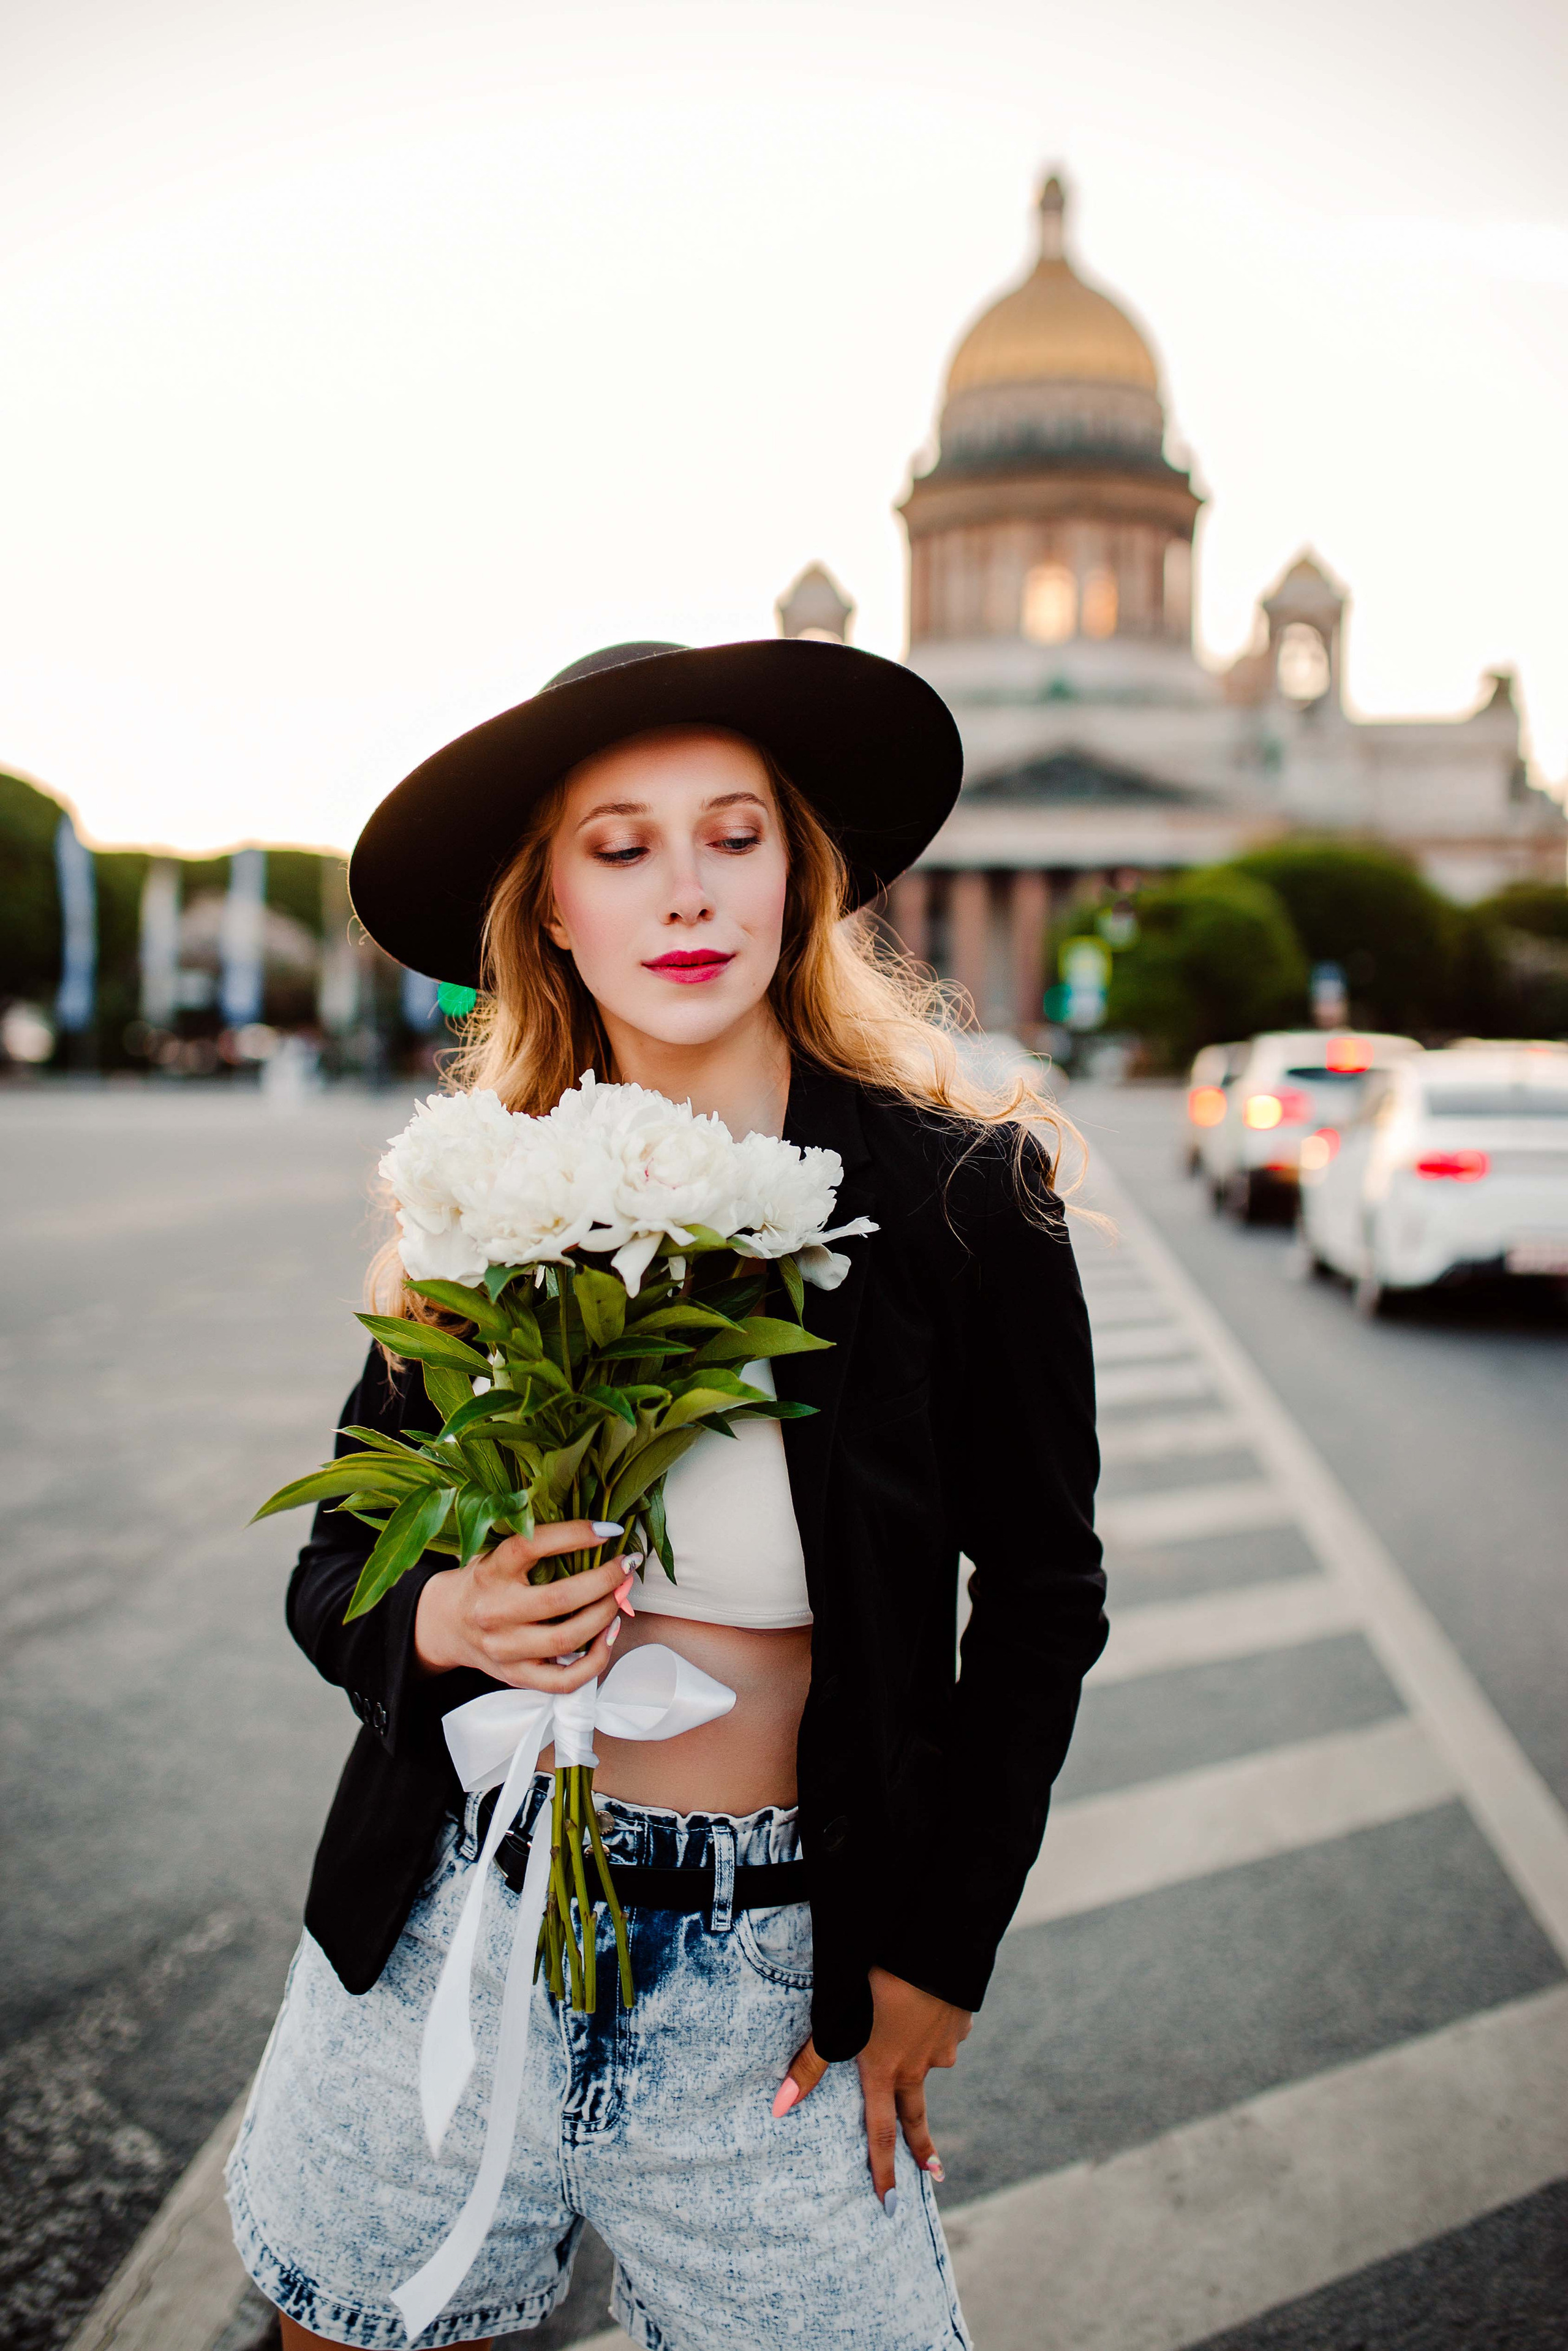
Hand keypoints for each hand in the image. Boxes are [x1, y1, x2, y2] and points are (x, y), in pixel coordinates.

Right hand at [413, 1522, 635, 1690]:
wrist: (445, 1624)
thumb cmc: (484, 1582)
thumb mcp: (495, 1553)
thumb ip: (533, 1544)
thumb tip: (598, 1530)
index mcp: (489, 1572)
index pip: (531, 1545)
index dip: (574, 1534)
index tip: (608, 1530)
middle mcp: (494, 1611)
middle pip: (559, 1599)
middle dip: (604, 1581)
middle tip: (625, 1567)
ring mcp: (505, 1649)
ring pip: (567, 1639)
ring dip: (605, 1616)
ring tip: (620, 1597)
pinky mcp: (516, 1676)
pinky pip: (565, 1680)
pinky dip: (596, 1660)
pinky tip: (608, 1636)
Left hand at [775, 1966, 970, 2205]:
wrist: (931, 1941)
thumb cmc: (875, 1979)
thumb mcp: (839, 2017)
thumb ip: (812, 2062)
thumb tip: (780, 2107)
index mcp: (886, 2069)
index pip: (883, 2132)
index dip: (886, 2170)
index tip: (893, 2204)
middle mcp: (919, 2065)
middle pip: (917, 2113)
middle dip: (923, 2146)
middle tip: (934, 2173)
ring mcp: (944, 2045)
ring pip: (928, 2060)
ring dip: (919, 2055)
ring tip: (905, 2018)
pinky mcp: (959, 2020)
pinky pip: (943, 2030)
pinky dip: (933, 2024)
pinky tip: (924, 1998)